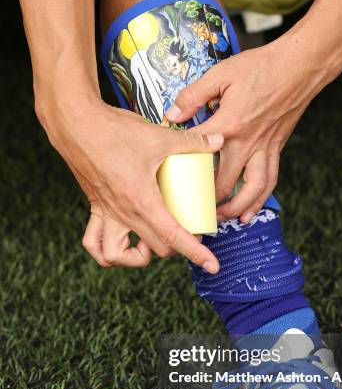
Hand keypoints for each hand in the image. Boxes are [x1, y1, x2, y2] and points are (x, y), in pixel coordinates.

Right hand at [38, 98, 222, 272]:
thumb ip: (192, 141)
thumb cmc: (114, 131)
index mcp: (142, 200)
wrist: (75, 123)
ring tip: (151, 244)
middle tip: (191, 232)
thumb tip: (218, 140)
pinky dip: (107, 251)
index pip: (172, 236)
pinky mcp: (96, 208)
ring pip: (116, 257)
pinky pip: (94, 242)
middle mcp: (123, 213)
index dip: (195, 253)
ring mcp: (107, 213)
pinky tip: (123, 240)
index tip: (212, 265)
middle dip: (177, 248)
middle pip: (155, 249)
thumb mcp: (159, 136)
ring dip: (136, 258)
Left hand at [166, 20, 341, 221]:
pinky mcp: (276, 149)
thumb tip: (172, 115)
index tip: (168, 170)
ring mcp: (264, 149)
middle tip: (194, 209)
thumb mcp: (221, 73)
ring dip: (237, 207)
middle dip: (209, 200)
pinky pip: (270, 180)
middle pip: (225, 182)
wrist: (300, 66)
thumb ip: (194, 95)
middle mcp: (247, 142)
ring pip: (252, 188)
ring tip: (224, 218)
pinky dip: (260, 199)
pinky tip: (250, 212)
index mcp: (229, 124)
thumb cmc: (261, 67)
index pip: (198, 150)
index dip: (181, 160)